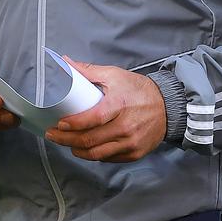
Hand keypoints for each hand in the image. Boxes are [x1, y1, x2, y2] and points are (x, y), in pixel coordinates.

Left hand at [45, 60, 165, 161]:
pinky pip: (108, 158)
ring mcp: (131, 142)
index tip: (60, 124)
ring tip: (66, 143)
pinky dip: (93, 155)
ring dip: (77, 150)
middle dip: (66, 140)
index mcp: (120, 104)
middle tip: (53, 135)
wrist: (168, 106)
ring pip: (96, 154)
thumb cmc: (138, 90)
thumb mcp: (114, 75)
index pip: (93, 119)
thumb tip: (64, 62)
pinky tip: (85, 148)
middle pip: (90, 140)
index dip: (74, 124)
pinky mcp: (134, 153)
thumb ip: (88, 71)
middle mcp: (126, 127)